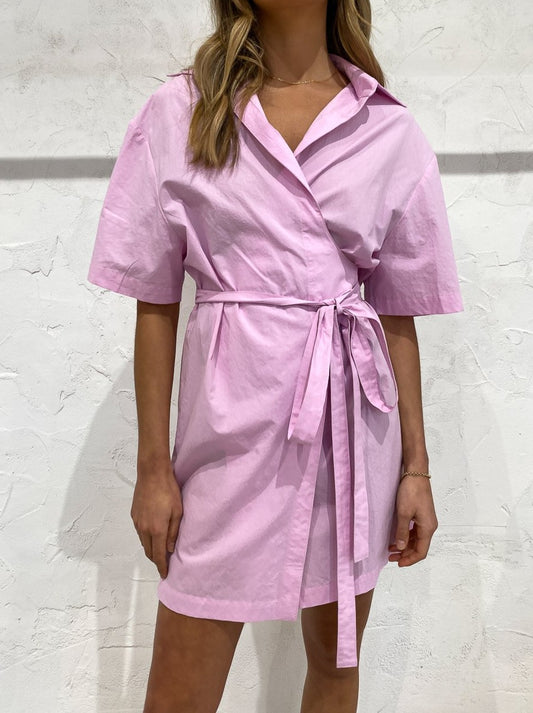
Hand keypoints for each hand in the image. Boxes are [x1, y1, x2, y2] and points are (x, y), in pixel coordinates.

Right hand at [130, 461, 182, 577]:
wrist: (151, 474)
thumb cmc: (169, 491)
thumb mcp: (178, 512)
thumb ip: (173, 532)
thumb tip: (170, 550)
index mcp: (157, 530)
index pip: (158, 555)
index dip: (161, 567)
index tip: (165, 574)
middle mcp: (144, 529)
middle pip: (149, 551)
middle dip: (156, 560)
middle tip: (165, 562)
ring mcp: (137, 522)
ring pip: (143, 542)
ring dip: (151, 549)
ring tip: (160, 549)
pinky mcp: (133, 515)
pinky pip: (139, 533)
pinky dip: (146, 538)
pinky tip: (153, 534)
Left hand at [388, 474, 437, 566]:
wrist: (416, 473)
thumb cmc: (411, 491)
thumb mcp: (404, 513)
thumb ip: (402, 532)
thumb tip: (401, 548)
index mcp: (428, 528)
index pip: (421, 552)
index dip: (410, 560)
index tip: (398, 563)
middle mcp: (430, 526)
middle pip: (419, 547)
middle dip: (406, 554)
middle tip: (391, 557)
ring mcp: (426, 520)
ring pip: (417, 540)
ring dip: (405, 545)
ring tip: (391, 549)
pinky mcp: (422, 514)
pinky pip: (416, 531)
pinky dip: (407, 537)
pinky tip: (397, 537)